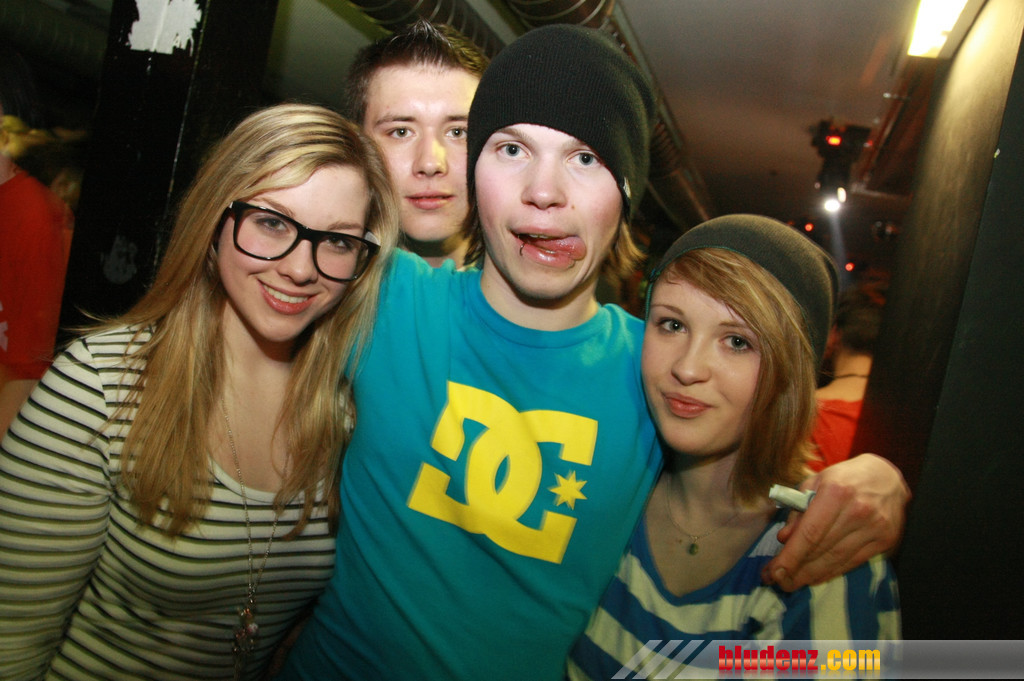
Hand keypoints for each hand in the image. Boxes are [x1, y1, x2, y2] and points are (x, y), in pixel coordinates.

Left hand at [762, 453, 909, 590]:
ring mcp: (875, 528)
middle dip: (796, 569)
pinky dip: (831, 572)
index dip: (791, 556)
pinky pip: (852, 562)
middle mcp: (858, 511)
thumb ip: (798, 510)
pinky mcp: (885, 541)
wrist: (888, 477)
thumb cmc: (843, 479)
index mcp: (836, 492)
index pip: (810, 533)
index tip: (774, 571)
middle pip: (822, 550)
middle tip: (777, 580)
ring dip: (811, 575)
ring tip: (792, 583)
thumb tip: (784, 539)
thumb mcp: (814, 483)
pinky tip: (815, 577)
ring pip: (837, 560)